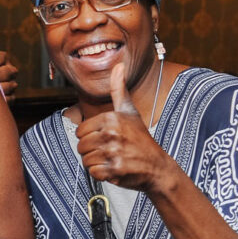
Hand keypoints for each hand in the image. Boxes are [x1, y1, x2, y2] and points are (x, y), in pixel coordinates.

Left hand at [75, 64, 171, 190]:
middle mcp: (111, 134)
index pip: (80, 130)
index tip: (106, 137)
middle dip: (92, 150)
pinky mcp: (114, 170)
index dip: (90, 136)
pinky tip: (114, 168)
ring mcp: (113, 152)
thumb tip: (119, 65)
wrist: (157, 166)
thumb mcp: (129, 111)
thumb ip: (119, 90)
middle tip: (110, 150)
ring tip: (112, 158)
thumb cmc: (140, 138)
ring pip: (85, 159)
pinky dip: (101, 173)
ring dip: (96, 162)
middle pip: (81, 145)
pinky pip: (92, 172)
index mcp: (111, 118)